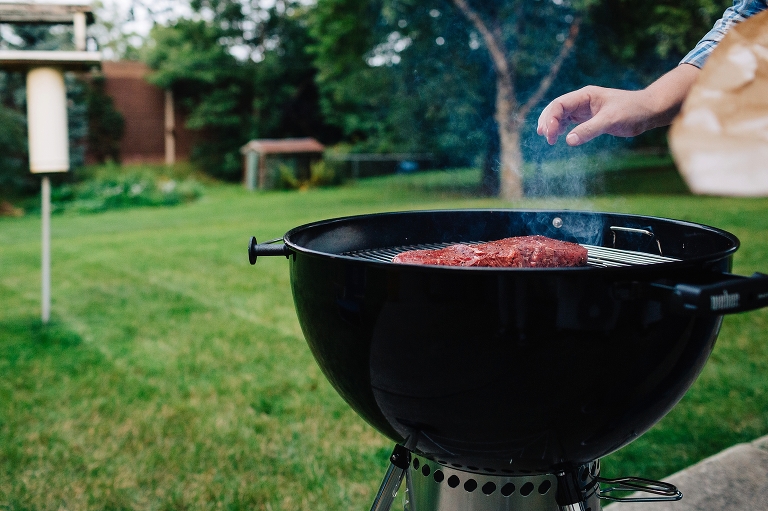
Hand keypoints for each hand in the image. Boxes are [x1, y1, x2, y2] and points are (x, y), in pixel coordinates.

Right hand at [536, 86, 651, 145]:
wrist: (649, 111)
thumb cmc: (632, 111)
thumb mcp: (610, 121)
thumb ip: (589, 130)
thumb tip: (568, 140)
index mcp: (585, 95)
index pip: (559, 104)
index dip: (550, 118)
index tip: (549, 135)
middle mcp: (582, 100)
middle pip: (556, 109)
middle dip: (548, 122)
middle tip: (545, 138)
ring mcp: (585, 109)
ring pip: (561, 115)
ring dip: (553, 126)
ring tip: (549, 140)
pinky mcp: (590, 118)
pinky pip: (570, 122)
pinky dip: (562, 129)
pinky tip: (559, 137)